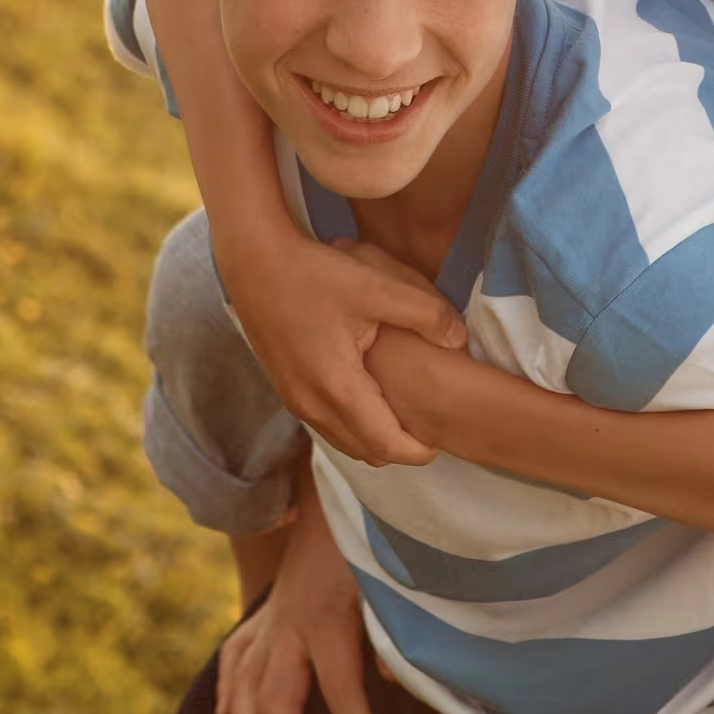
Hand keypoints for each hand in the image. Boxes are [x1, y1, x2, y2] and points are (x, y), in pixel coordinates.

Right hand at [215, 485, 378, 713]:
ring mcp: (271, 618)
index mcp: (326, 620)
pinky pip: (235, 655)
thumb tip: (398, 681)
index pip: (340, 691)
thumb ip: (390, 627)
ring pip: (247, 685)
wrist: (333, 486)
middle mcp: (289, 625)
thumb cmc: (369, 533)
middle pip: (277, 700)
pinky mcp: (265, 609)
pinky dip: (228, 688)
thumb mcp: (389, 575)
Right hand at [221, 228, 465, 468]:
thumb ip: (425, 313)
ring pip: (344, 440)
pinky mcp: (286, 389)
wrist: (254, 262)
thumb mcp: (377, 286)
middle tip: (428, 430)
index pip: (385, 444)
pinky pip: (327, 424)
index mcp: (337, 387)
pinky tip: (371, 398)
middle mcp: (311, 404)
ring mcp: (294, 400)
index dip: (417, 450)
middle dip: (399, 449)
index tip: (441, 440)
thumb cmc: (316, 274)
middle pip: (365, 452)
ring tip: (405, 417)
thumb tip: (459, 339)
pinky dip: (353, 425)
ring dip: (375, 438)